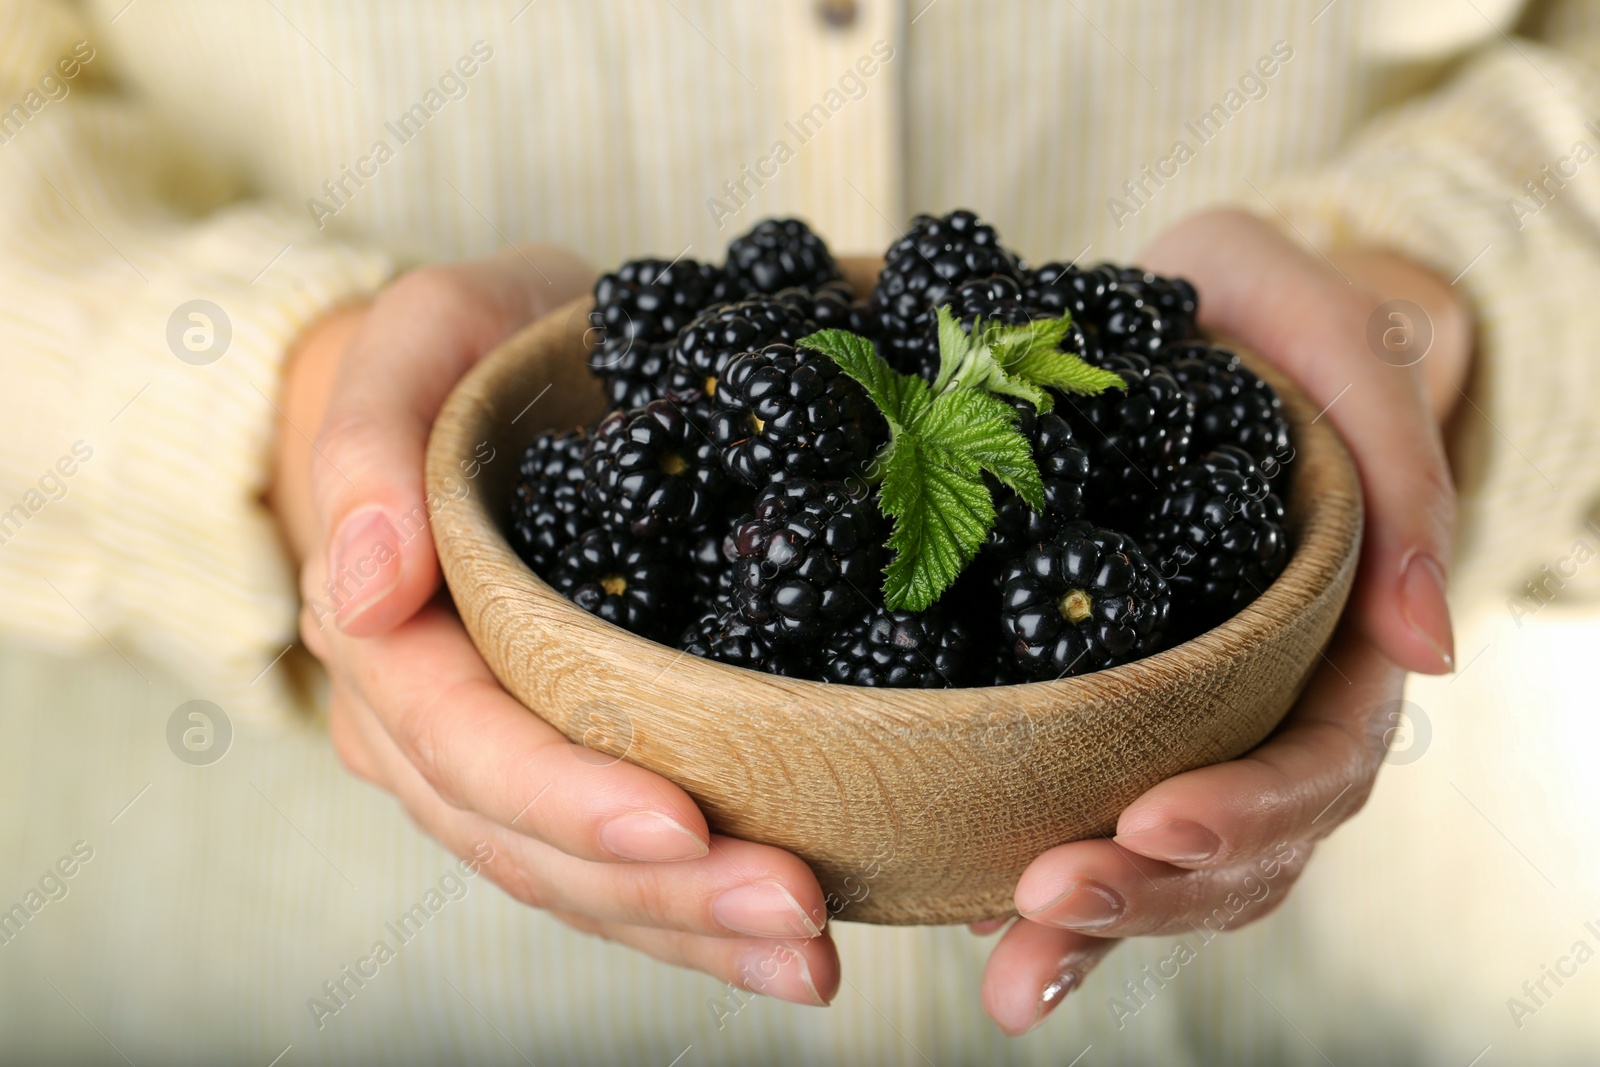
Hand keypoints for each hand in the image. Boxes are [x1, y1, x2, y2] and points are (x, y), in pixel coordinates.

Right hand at [268, 248, 838, 1006]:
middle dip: (661, 889)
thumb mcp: (415, 340)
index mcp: (386, 637)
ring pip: (575, 882)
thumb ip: (369, 445)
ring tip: (810, 955)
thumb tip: (371, 584)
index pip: (463, 739)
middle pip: (528, 839)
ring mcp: (490, 765)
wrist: (486, 383)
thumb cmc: (462, 356)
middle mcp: (425, 728)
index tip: (679, 822)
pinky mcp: (561, 776)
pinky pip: (613, 871)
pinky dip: (693, 916)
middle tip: (793, 907)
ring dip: (690, 929)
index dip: (565, 792)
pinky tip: (784, 946)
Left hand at [978, 209, 1471, 1033]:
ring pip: (1169, 866)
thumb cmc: (1253, 311)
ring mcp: (1186, 720)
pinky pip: (1090, 824)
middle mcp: (1264, 696)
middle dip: (1150, 888)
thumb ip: (1399, 451)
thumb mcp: (1326, 326)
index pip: (1318, 754)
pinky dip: (1042, 886)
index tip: (1154, 820)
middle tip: (1047, 897)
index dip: (1249, 805)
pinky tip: (979, 928)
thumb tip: (1433, 645)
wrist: (1162, 321)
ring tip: (1013, 961)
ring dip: (1099, 925)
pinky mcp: (1103, 718)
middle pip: (1241, 843)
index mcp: (1335, 628)